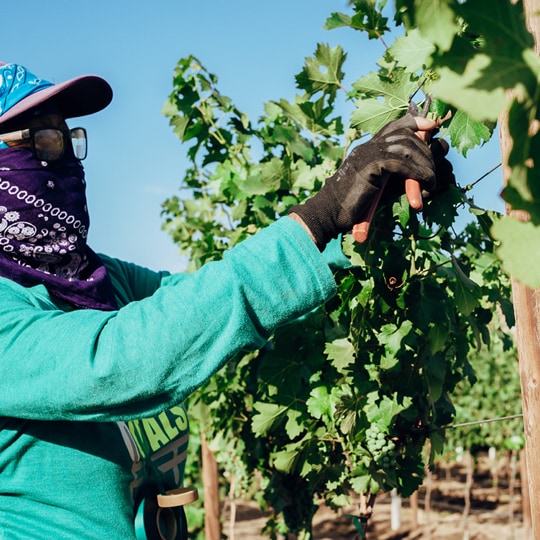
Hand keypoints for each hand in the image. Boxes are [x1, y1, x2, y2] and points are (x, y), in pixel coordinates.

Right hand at [289, 114, 438, 249]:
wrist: (328, 214)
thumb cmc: (351, 206)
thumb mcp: (378, 187)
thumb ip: (397, 177)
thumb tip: (424, 175)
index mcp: (367, 149)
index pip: (392, 127)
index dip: (413, 122)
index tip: (431, 125)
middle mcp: (366, 147)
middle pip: (404, 135)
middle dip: (425, 150)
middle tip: (433, 171)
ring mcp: (366, 154)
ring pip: (405, 146)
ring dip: (424, 163)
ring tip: (431, 180)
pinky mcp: (368, 166)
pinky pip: (400, 163)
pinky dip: (418, 173)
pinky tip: (425, 184)